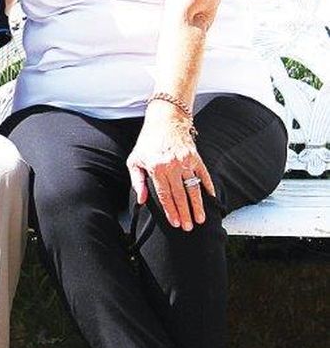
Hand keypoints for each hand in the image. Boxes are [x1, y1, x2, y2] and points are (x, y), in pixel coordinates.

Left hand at [126, 104, 214, 230]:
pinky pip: (204, 176)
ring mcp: (185, 161)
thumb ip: (137, 181)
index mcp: (156, 168)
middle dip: (185, 213)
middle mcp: (172, 165)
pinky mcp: (196, 157)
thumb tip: (141, 200)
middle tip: (189, 227)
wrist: (164, 120)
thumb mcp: (135, 159)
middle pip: (180, 195)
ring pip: (193, 188)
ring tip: (200, 219)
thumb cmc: (148, 141)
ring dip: (198, 205)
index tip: (176, 223)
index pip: (164, 195)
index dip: (170, 211)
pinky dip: (208, 188)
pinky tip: (211, 199)